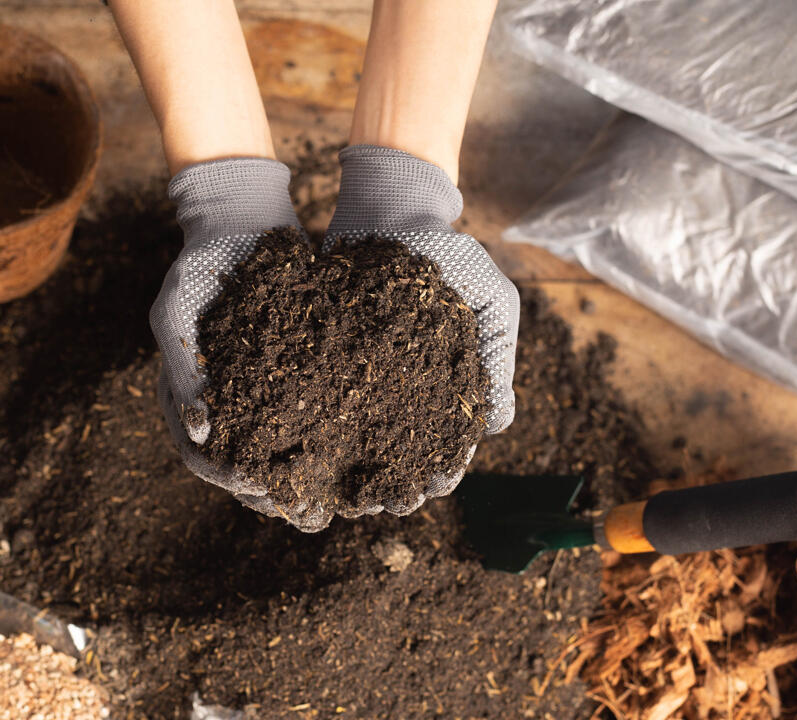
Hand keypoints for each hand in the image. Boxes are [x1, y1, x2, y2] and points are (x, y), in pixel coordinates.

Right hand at [152, 158, 332, 530]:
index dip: (234, 482)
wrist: (237, 222)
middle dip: (280, 497)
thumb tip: (202, 435)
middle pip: (249, 469)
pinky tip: (363, 455)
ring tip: (345, 501)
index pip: (207, 459)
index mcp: (191, 399)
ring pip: (283, 452)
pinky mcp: (296, 377)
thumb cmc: (196, 266)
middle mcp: (226, 405)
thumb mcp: (175, 309)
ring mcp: (260, 393)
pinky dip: (332, 442)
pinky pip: (313, 420)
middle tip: (315, 515)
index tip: (265, 496)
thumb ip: (180, 369)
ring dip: (310, 482)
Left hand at [324, 144, 519, 506]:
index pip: (444, 447)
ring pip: (348, 443)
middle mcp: (397, 393)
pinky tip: (296, 457)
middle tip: (380, 504)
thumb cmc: (448, 254)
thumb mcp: (490, 298)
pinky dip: (303, 435)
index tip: (432, 488)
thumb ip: (498, 356)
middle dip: (387, 487)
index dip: (439, 472)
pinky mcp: (316, 363)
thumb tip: (500, 423)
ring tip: (336, 497)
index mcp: (443, 388)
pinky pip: (308, 408)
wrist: (390, 207)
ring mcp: (355, 381)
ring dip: (343, 474)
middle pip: (392, 456)